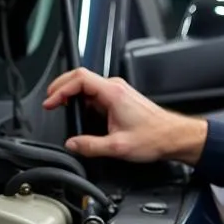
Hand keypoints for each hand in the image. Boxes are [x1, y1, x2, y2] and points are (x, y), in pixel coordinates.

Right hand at [43, 68, 207, 163]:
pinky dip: (82, 98)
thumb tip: (72, 144)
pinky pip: (96, 93)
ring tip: (59, 105)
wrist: (174, 136)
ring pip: (88, 84)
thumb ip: (91, 146)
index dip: (60, 88)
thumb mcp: (118, 147)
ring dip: (72, 93)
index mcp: (113, 93)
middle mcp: (116, 88)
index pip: (80, 78)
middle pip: (81, 77)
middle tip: (49, 101)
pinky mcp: (120, 98)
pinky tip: (78, 110)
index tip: (50, 102)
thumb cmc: (154, 137)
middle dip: (61, 87)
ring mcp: (119, 91)